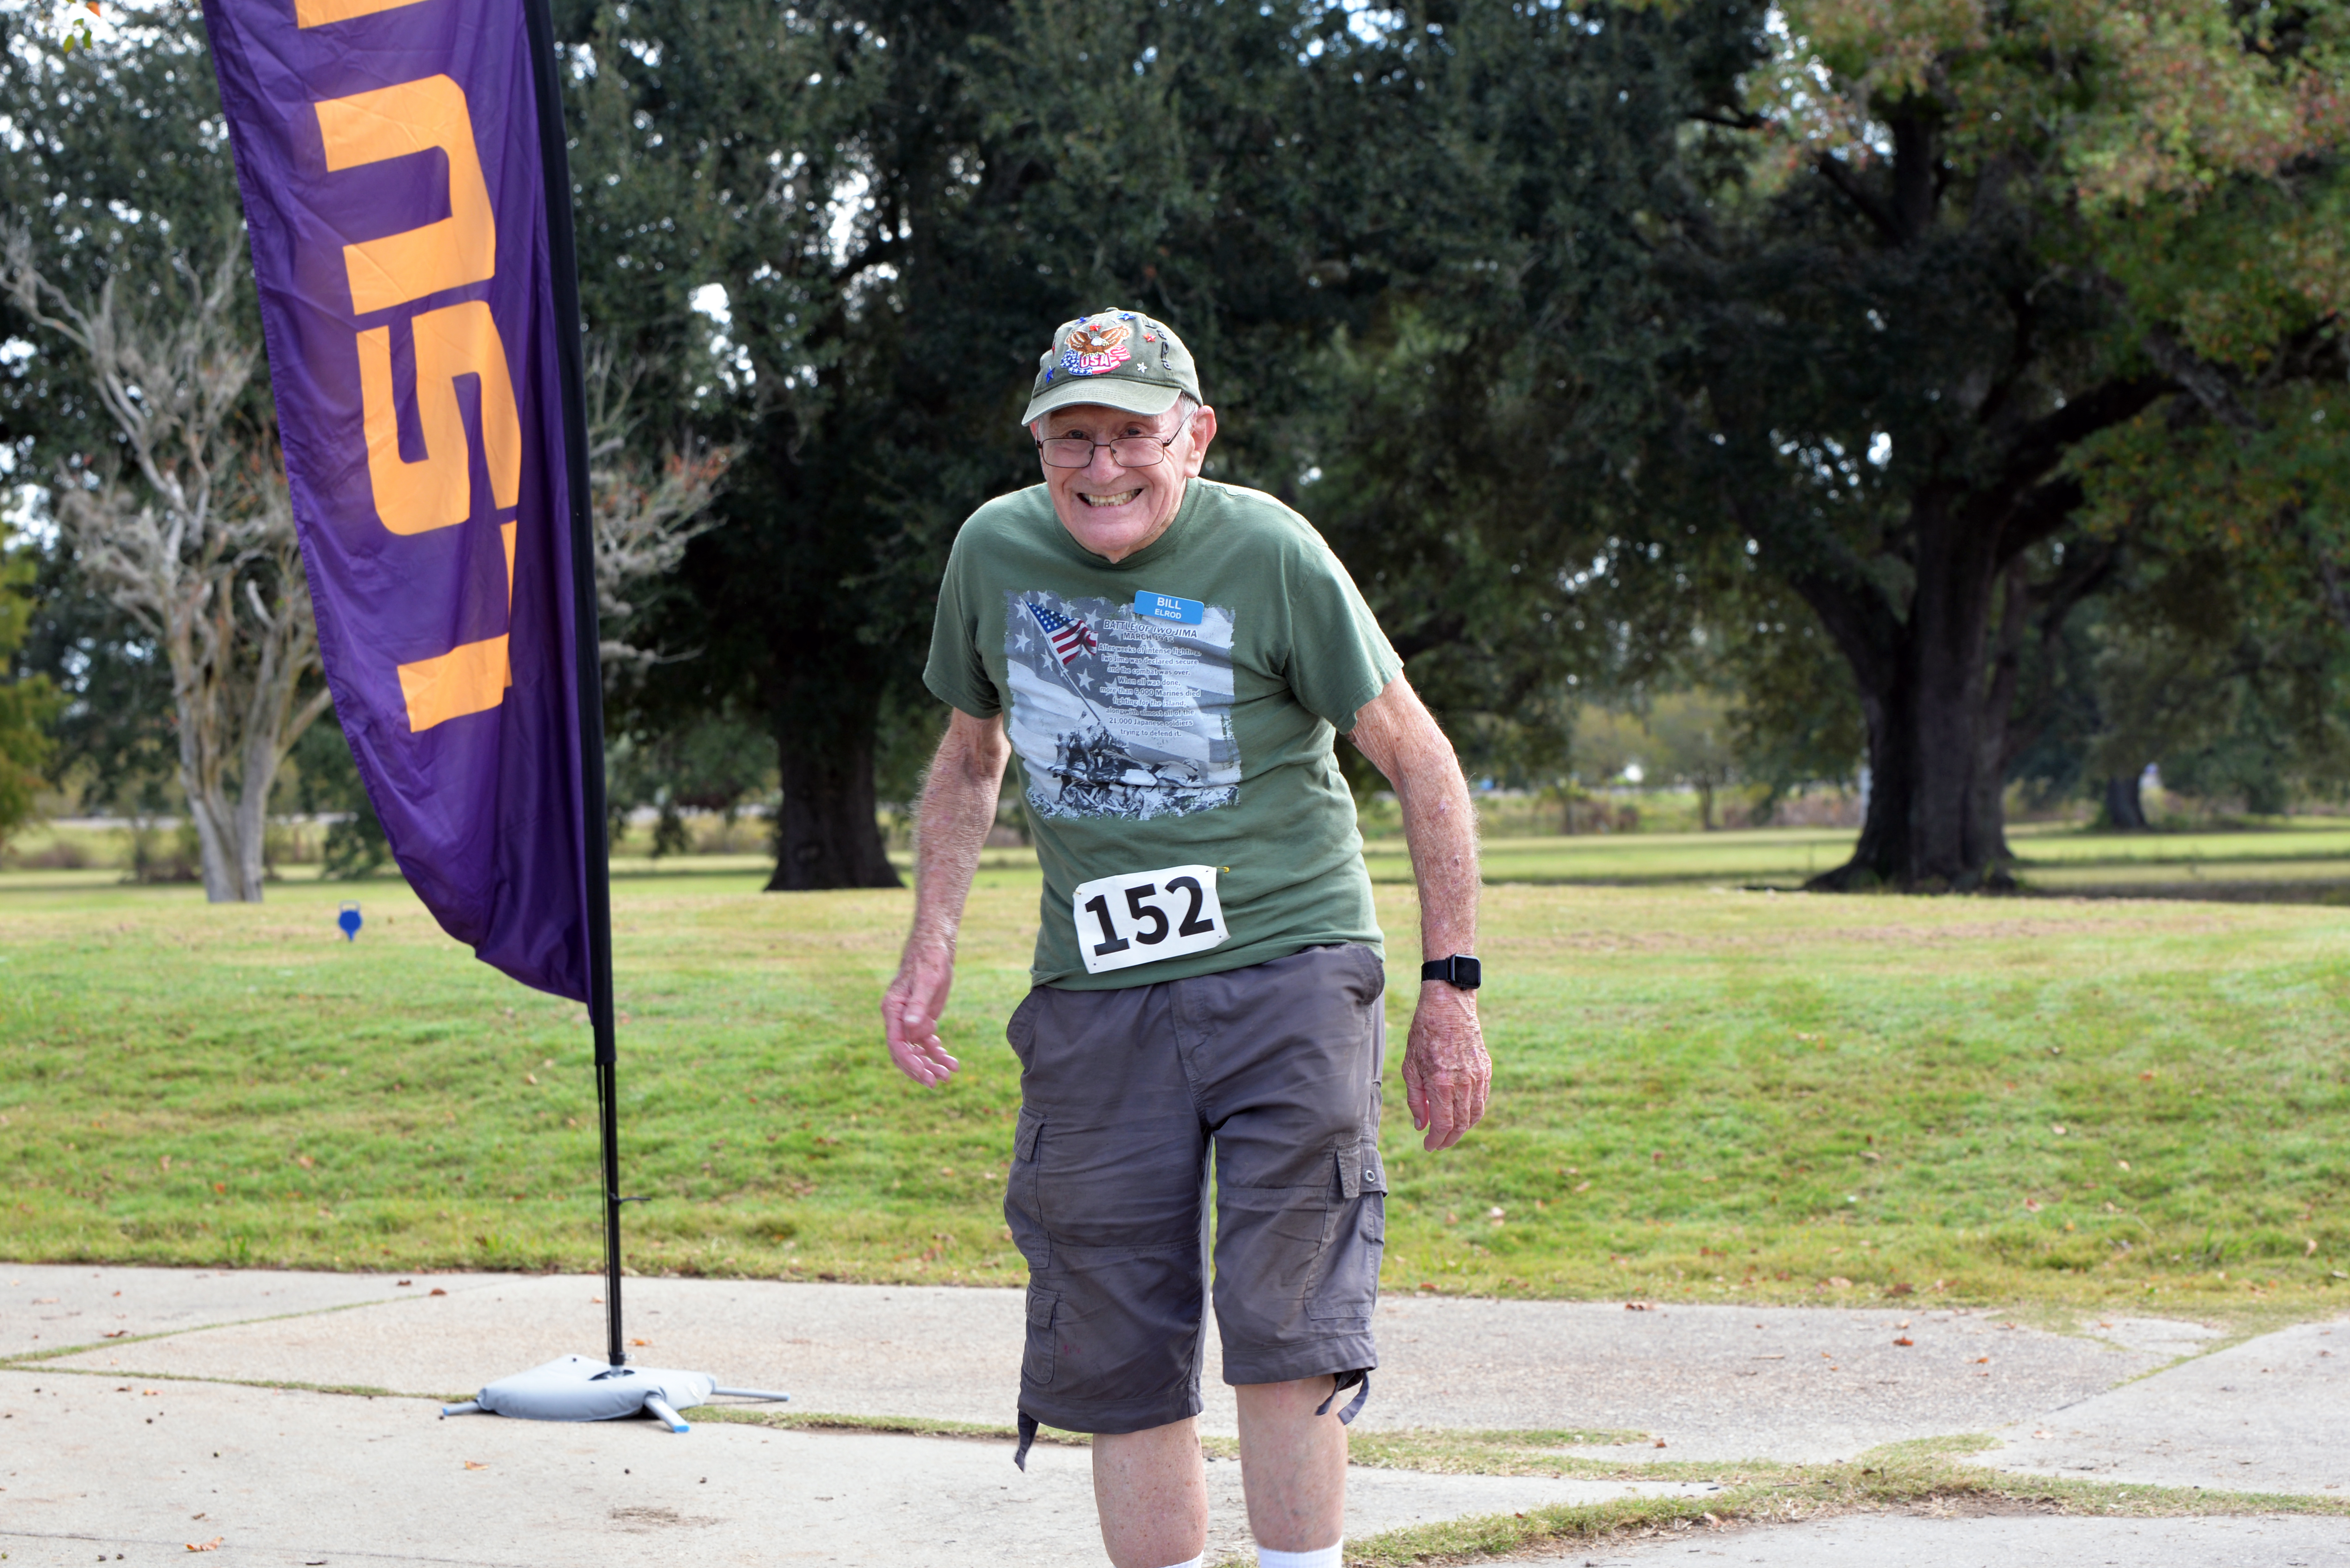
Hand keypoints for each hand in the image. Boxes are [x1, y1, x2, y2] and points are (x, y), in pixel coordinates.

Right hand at [883, 938, 960, 1085]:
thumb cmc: (931, 959)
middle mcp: (897, 1017)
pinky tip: (950, 1061)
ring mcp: (909, 1020)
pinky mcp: (922, 1018)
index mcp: (892, 1009)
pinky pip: (927, 1042)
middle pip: (904, 1052)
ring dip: (930, 1063)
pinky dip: (937, 1052)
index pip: (896, 1044)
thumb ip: (918, 1004)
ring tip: (950, 1074)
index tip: (925, 1077)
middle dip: (920, 1069)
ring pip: (916, 1050)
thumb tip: (910, 1027)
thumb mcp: (929, 980)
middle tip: (938, 1082)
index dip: (909, 1063)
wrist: (937, 946)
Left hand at [1401, 983, 1487, 1151]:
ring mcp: (1478, 1076)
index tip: (1429, 1146)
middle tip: (1438, 1144)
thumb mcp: (1410, 1067)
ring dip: (1463, 1129)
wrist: (1448, 1007)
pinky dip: (1473, 1112)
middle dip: (1449, 1139)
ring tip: (1449, 1133)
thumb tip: (1420, 1125)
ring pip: (1475, 1114)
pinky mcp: (1486, 1069)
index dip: (1436, 1140)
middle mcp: (1463, 1083)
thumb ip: (1416, 1099)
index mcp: (1441, 1083)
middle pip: (1461, 1124)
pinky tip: (1462, 1114)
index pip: (1443, 1125)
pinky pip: (1482, 1099)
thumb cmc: (1424, 1035)